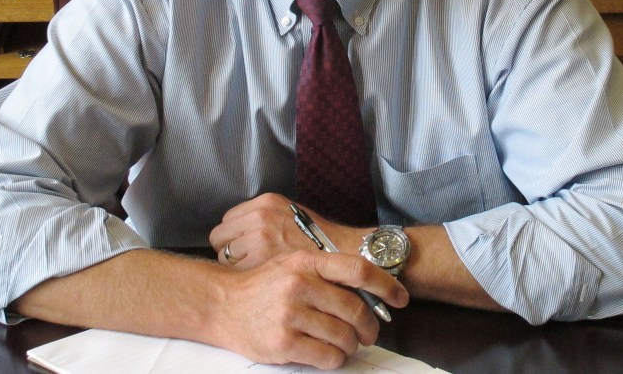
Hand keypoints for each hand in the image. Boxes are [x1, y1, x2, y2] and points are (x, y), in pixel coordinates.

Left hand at [210, 193, 364, 269]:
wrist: (345, 255)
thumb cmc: (319, 241)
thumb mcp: (291, 215)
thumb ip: (264, 219)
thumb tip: (239, 232)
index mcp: (266, 202)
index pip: (227, 220)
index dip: (233, 237)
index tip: (243, 247)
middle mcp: (259, 216)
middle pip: (220, 237)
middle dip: (228, 251)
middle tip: (244, 263)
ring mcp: (258, 239)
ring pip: (224, 257)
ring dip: (235, 267)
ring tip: (253, 274)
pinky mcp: (260, 261)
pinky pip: (235, 273)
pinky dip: (244, 280)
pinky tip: (258, 283)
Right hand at [210, 249, 407, 368]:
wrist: (221, 304)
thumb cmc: (262, 286)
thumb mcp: (292, 265)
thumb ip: (325, 273)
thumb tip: (367, 292)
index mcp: (307, 262)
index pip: (358, 270)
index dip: (386, 284)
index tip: (401, 298)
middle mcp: (300, 285)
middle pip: (355, 310)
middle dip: (369, 327)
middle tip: (369, 334)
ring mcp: (291, 314)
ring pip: (344, 336)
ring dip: (351, 345)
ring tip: (345, 345)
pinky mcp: (283, 342)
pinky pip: (327, 357)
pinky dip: (335, 359)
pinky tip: (329, 355)